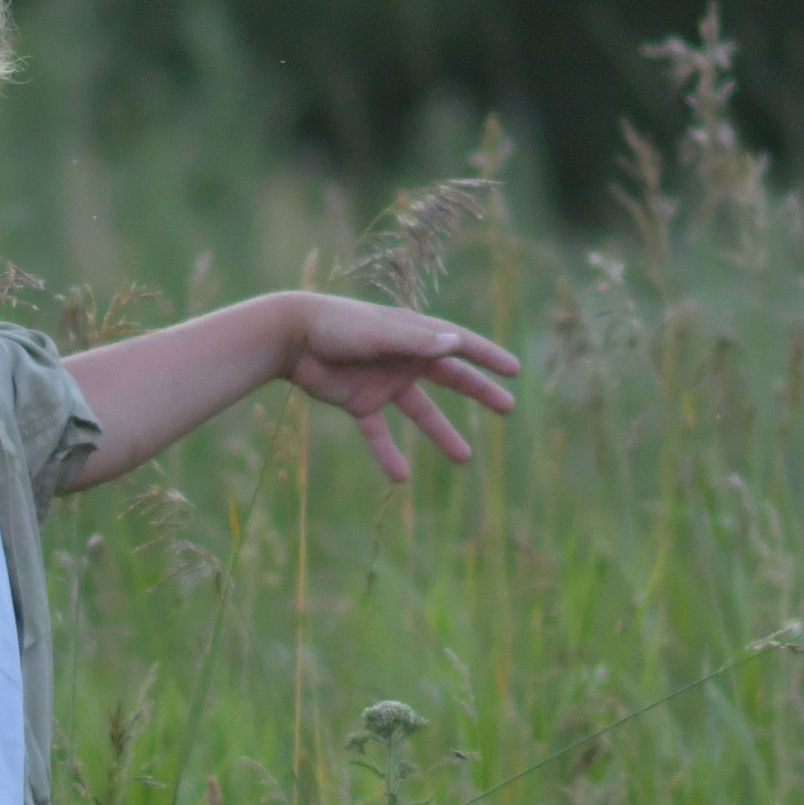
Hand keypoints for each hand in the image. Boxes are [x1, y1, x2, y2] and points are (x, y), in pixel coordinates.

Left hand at [280, 295, 520, 482]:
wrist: (290, 337)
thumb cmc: (336, 326)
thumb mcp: (379, 334)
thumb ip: (415, 342)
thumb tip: (456, 344)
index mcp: (413, 335)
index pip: (459, 345)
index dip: (487, 356)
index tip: (514, 370)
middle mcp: (403, 358)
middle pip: (450, 378)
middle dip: (479, 392)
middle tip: (508, 408)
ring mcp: (383, 382)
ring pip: (420, 412)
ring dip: (441, 434)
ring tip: (465, 459)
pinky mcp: (359, 402)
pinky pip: (378, 433)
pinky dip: (388, 453)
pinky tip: (400, 478)